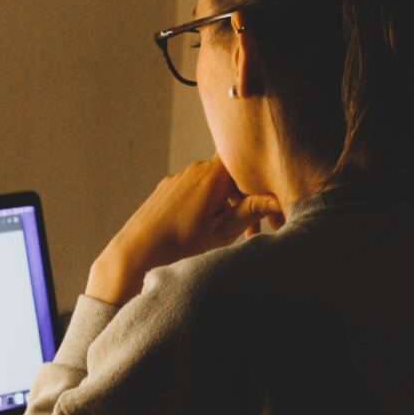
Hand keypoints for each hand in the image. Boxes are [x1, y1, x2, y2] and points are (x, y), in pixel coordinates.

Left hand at [85, 157, 283, 305]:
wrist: (134, 252)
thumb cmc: (180, 246)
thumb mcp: (221, 233)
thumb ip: (251, 212)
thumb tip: (279, 199)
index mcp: (214, 176)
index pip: (247, 162)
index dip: (260, 179)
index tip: (268, 203)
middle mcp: (196, 169)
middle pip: (231, 174)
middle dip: (244, 197)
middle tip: (252, 231)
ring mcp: (178, 177)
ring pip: (212, 184)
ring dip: (223, 203)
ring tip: (223, 234)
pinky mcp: (166, 188)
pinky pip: (194, 190)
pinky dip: (204, 205)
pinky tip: (200, 229)